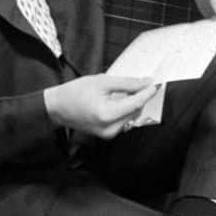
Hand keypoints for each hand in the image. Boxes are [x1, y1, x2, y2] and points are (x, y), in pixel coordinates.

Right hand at [43, 75, 157, 138]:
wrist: (58, 107)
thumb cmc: (75, 92)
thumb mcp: (102, 81)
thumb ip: (127, 83)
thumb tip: (146, 83)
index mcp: (107, 115)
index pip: (137, 103)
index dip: (149, 91)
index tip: (157, 82)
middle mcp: (110, 128)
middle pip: (136, 110)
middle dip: (141, 96)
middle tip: (143, 81)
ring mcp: (109, 134)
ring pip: (132, 115)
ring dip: (133, 102)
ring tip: (124, 90)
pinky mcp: (108, 134)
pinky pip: (124, 119)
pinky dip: (126, 108)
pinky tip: (118, 99)